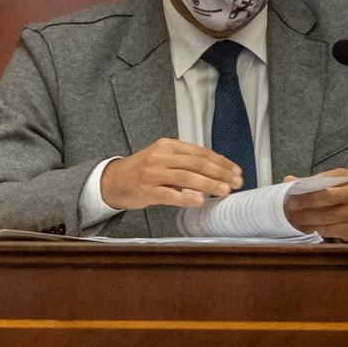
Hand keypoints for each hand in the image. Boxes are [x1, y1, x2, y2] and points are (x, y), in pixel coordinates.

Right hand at [100, 138, 242, 209]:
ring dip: (209, 184)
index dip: (221, 162)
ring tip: (224, 191)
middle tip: (236, 182)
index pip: (200, 152)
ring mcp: (152, 174)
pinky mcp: (147, 190)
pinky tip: (200, 201)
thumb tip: (216, 173)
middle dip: (220, 173)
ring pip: (186, 177)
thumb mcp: (162, 158)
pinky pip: (170, 194)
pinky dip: (186, 198)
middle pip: (196, 163)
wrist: (112, 181)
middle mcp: (160, 157)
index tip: (235, 171)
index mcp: (167, 145)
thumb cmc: (141, 171)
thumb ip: (185, 162)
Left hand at [282, 169, 347, 240]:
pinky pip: (327, 230)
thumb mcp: (332, 184)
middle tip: (288, 208)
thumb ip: (311, 183)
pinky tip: (303, 227)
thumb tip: (288, 180)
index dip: (304, 189)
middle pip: (324, 198)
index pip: (323, 182)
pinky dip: (312, 229)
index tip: (289, 195)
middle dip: (303, 204)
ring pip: (324, 217)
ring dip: (304, 219)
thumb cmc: (343, 197)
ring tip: (292, 218)